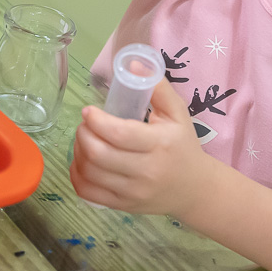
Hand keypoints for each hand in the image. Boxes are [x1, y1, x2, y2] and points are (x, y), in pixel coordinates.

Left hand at [69, 77, 212, 215]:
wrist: (195, 190)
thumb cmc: (183, 146)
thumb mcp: (178, 113)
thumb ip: (157, 87)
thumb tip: (133, 64)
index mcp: (159, 145)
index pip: (119, 134)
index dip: (96, 120)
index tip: (89, 110)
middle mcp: (145, 171)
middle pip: (98, 154)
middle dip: (83, 133)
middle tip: (86, 124)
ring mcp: (132, 193)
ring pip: (90, 173)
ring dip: (78, 151)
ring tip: (85, 139)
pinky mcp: (123, 206)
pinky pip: (87, 192)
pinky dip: (76, 175)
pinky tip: (83, 161)